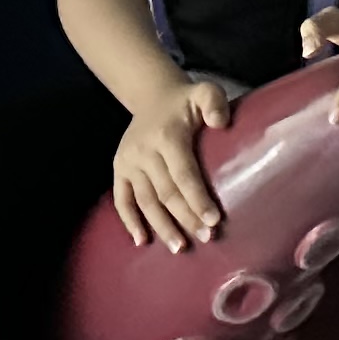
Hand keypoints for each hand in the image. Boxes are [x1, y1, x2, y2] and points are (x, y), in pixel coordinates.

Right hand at [112, 80, 233, 249]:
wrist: (152, 97)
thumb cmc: (186, 102)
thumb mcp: (205, 91)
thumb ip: (214, 102)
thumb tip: (220, 123)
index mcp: (167, 136)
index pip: (184, 174)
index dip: (198, 199)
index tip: (214, 221)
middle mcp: (144, 152)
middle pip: (166, 192)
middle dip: (186, 218)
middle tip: (206, 238)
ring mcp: (128, 162)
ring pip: (145, 201)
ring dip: (162, 226)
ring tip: (179, 247)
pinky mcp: (118, 169)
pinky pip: (122, 199)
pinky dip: (130, 221)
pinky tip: (141, 241)